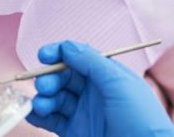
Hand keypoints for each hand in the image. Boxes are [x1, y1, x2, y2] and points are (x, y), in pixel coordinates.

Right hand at [27, 40, 173, 136]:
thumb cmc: (141, 118)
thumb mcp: (118, 83)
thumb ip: (91, 62)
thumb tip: (67, 46)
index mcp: (104, 74)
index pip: (77, 57)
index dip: (59, 53)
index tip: (43, 55)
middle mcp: (92, 91)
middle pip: (63, 77)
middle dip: (49, 78)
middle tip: (43, 86)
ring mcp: (83, 113)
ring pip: (56, 98)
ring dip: (43, 97)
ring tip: (41, 104)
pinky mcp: (76, 132)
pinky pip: (53, 120)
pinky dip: (39, 116)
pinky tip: (33, 114)